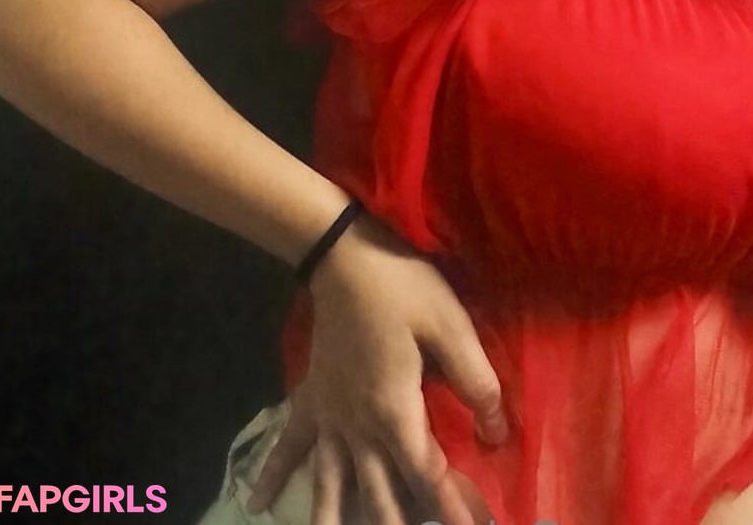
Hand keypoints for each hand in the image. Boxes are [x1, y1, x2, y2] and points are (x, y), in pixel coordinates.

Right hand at [246, 211, 508, 524]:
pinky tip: (257, 504)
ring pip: (330, 485)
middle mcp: (357, 426)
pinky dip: (273, 475)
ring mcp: (329, 416)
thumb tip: (495, 431)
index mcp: (393, 410)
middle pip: (378, 493)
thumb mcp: (449, 325)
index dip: (450, 505)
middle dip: (398, 523)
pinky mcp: (312, 398)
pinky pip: (289, 445)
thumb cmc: (401, 286)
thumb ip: (475, 380)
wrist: (342, 255)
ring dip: (335, 520)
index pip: (425, 474)